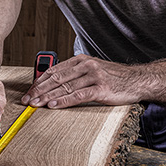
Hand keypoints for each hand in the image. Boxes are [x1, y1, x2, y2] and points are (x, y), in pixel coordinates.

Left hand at [21, 55, 143, 107]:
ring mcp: (94, 76)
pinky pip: (78, 96)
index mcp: (81, 60)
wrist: (138, 80)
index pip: (54, 71)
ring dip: (47, 97)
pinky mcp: (101, 89)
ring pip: (65, 88)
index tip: (29, 91)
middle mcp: (86, 66)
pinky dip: (64, 101)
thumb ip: (75, 74)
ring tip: (36, 104)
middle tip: (27, 99)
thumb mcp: (93, 69)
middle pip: (56, 79)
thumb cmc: (114, 77)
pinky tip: (54, 105)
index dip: (39, 82)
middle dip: (39, 90)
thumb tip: (53, 84)